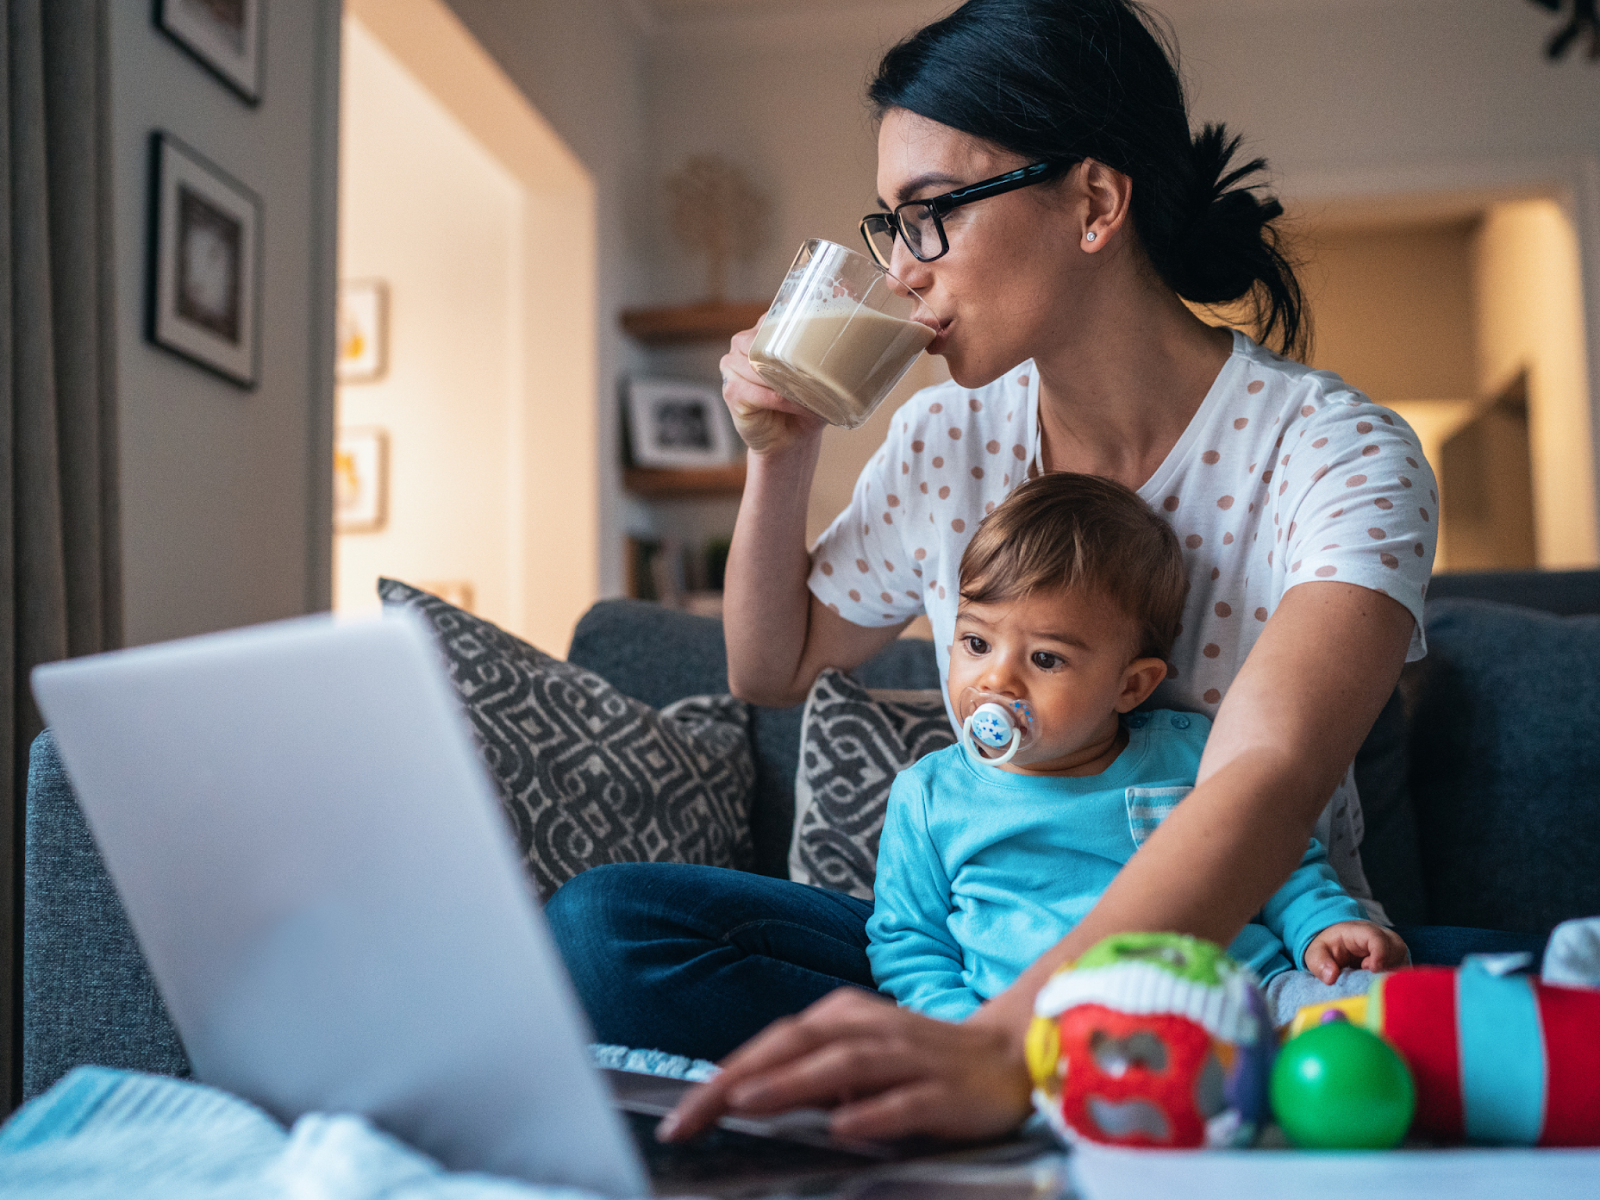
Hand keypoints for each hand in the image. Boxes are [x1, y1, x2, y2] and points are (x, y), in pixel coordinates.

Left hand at [658, 987, 1032, 1144]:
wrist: (1007, 1057)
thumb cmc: (917, 1062)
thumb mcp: (855, 1059)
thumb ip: (806, 1074)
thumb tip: (741, 1099)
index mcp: (842, 1016)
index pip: (772, 1043)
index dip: (723, 1074)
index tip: (679, 1114)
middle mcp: (869, 1028)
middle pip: (795, 1046)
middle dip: (738, 1080)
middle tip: (688, 1117)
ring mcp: (908, 1057)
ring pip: (842, 1065)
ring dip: (792, 1084)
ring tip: (745, 1104)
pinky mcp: (944, 1091)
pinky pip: (904, 1102)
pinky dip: (872, 1112)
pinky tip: (843, 1127)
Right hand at [720, 326, 823, 455]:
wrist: (789, 441)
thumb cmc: (804, 405)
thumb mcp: (817, 378)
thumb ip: (823, 359)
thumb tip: (843, 349)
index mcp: (762, 333)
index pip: (775, 318)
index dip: (797, 327)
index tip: (819, 339)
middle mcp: (742, 345)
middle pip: (762, 341)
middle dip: (788, 357)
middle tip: (812, 373)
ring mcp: (732, 367)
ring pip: (758, 365)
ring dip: (785, 382)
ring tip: (807, 395)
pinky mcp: (731, 392)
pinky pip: (757, 391)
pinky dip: (779, 400)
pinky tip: (794, 406)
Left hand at [1302, 921, 1409, 982]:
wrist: (1340, 945)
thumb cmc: (1329, 948)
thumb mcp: (1316, 953)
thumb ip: (1320, 964)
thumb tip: (1331, 978)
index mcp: (1364, 932)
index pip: (1378, 939)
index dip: (1379, 955)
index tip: (1371, 970)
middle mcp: (1385, 939)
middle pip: (1396, 953)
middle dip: (1384, 969)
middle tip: (1367, 980)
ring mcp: (1396, 952)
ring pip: (1402, 966)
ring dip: (1388, 978)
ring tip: (1368, 983)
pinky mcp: (1400, 965)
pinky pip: (1404, 975)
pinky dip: (1393, 984)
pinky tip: (1378, 988)